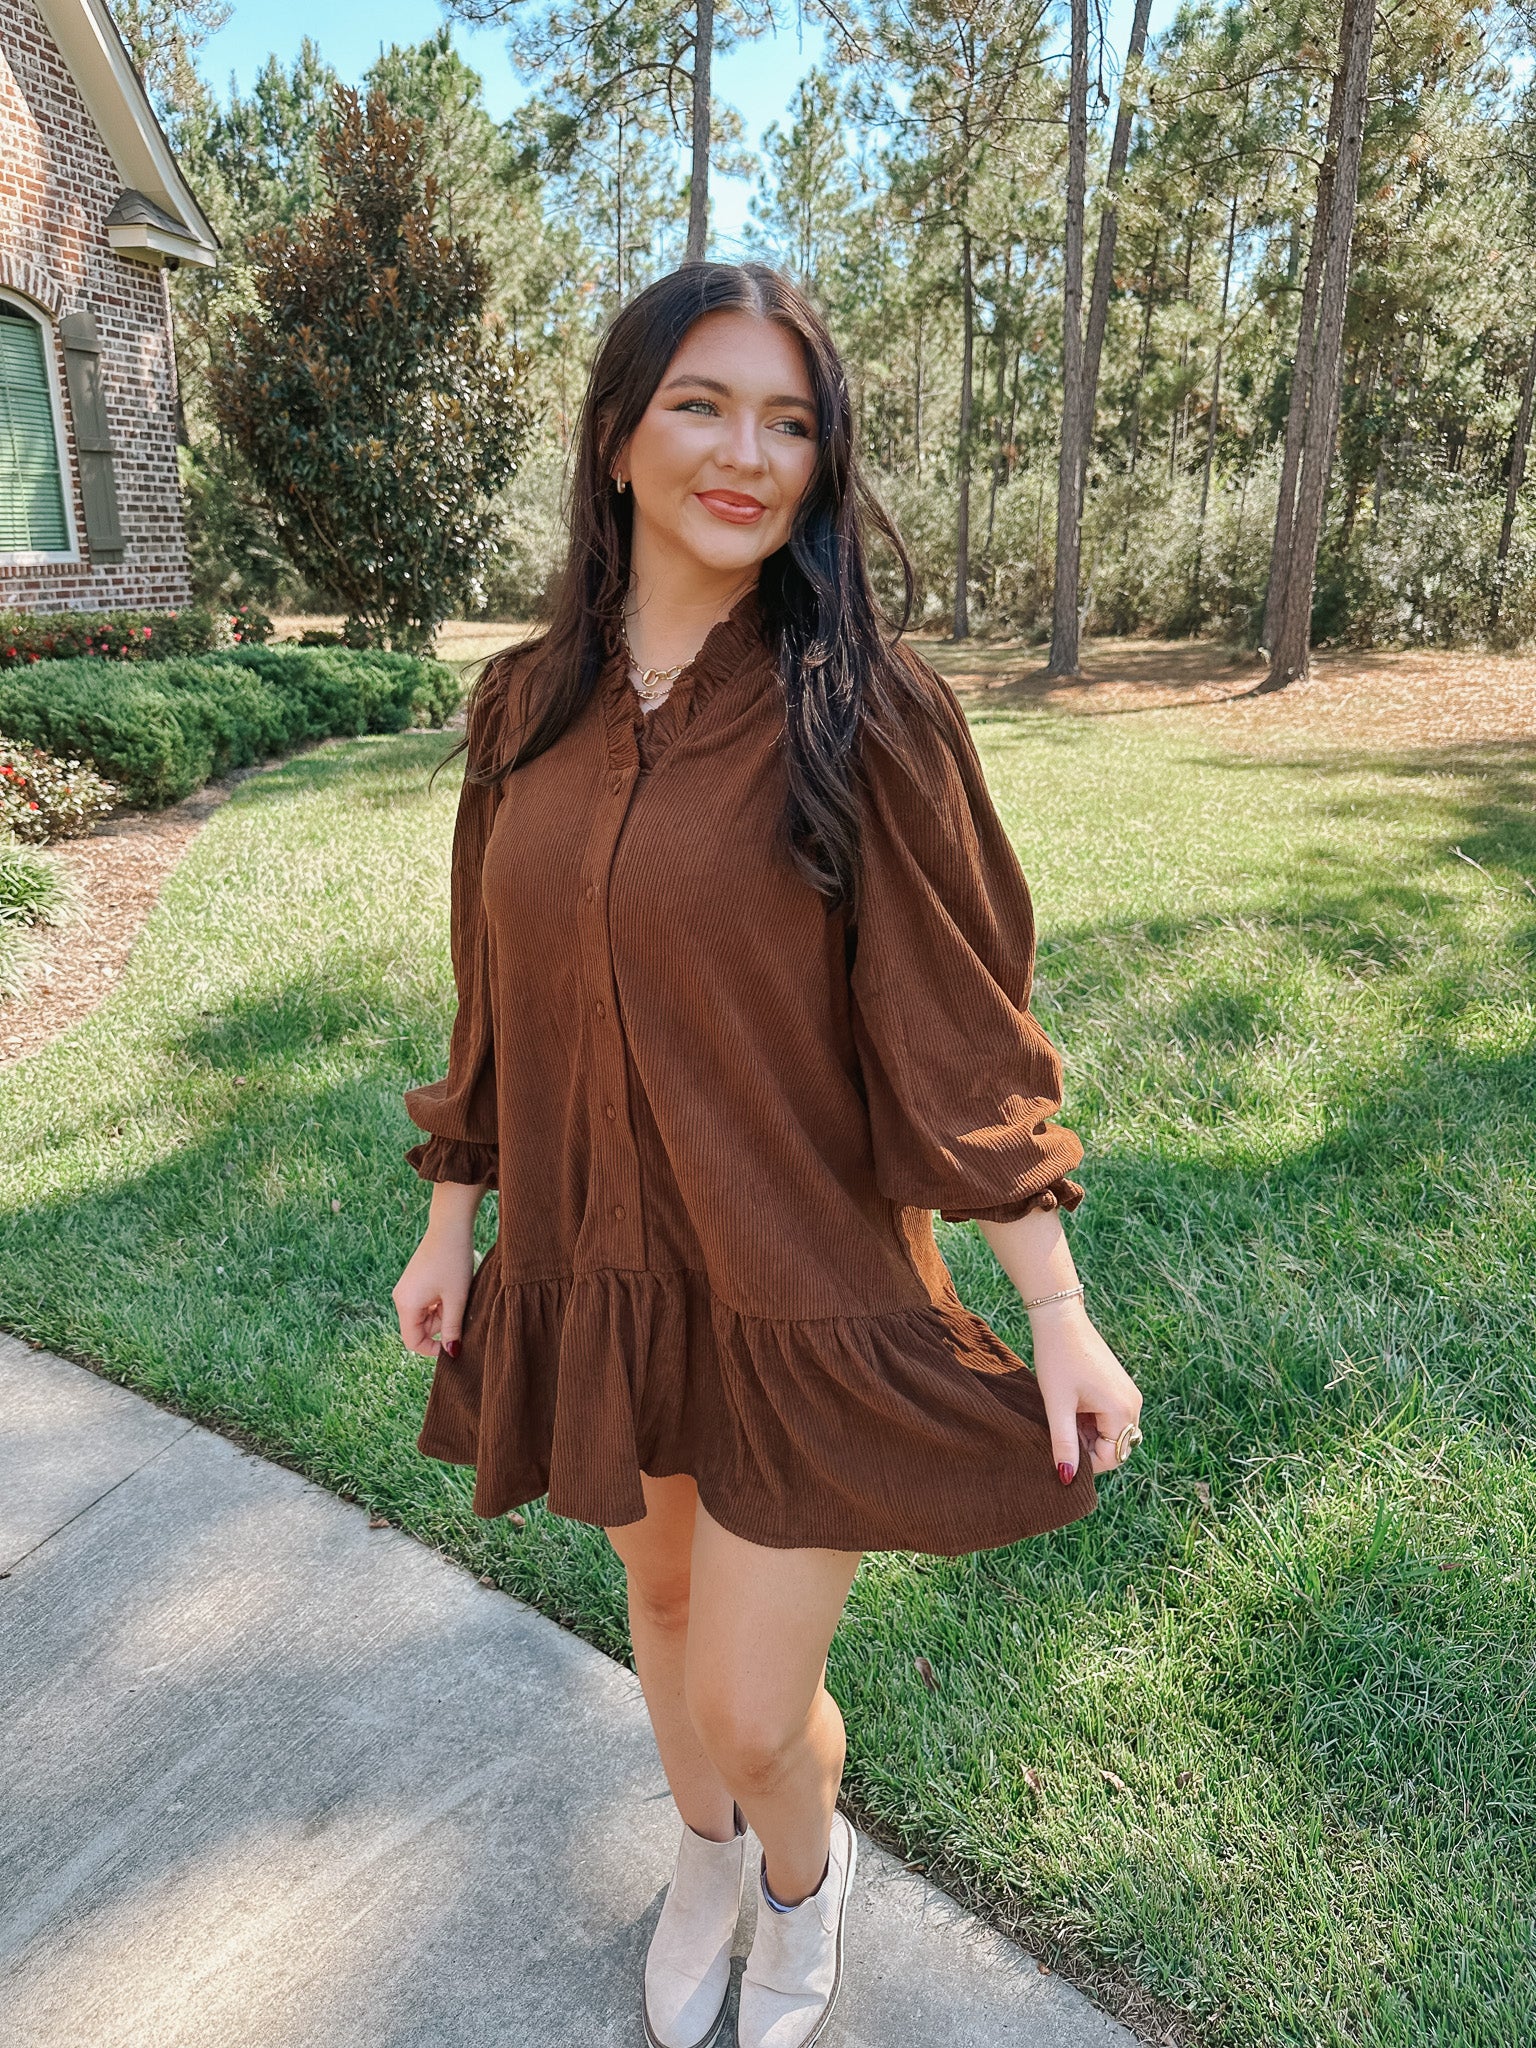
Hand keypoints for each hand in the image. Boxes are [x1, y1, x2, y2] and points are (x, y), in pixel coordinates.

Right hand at [392, 1222, 474, 1360]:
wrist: (450, 1227)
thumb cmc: (454, 1262)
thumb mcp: (457, 1299)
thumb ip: (453, 1328)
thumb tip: (452, 1353)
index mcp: (406, 1305)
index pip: (413, 1342)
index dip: (433, 1349)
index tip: (455, 1343)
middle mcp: (401, 1298)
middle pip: (418, 1329)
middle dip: (440, 1327)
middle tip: (460, 1310)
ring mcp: (406, 1289)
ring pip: (423, 1316)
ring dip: (442, 1314)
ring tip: (457, 1295)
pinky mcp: (413, 1282)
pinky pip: (424, 1304)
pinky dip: (439, 1303)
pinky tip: (452, 1289)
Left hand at [1029, 1299, 1141, 1482]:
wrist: (1060, 1319)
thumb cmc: (1057, 1359)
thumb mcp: (1057, 1405)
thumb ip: (1064, 1443)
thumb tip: (1066, 1477)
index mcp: (1122, 1410)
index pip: (1112, 1458)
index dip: (1085, 1462)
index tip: (1061, 1447)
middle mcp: (1133, 1404)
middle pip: (1114, 1447)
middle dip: (1087, 1447)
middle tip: (1060, 1429)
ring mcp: (1128, 1394)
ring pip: (1111, 1432)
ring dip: (1088, 1433)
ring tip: (1064, 1414)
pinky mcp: (1120, 1387)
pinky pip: (1110, 1417)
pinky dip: (1091, 1420)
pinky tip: (1071, 1405)